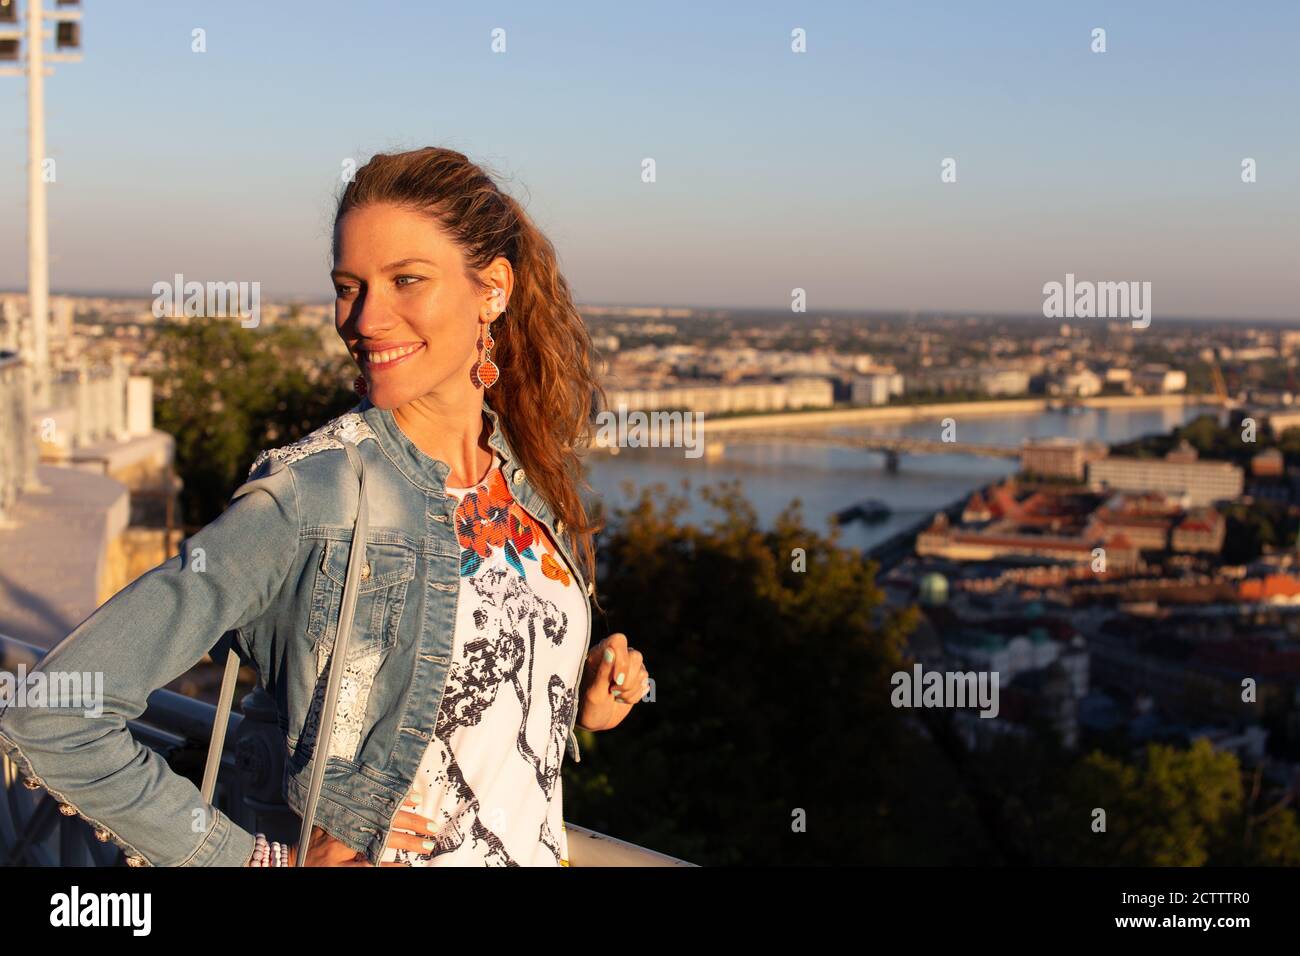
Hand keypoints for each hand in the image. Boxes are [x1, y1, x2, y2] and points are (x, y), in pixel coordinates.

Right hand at [285, 793, 437, 866]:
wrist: (291, 861)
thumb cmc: (313, 838)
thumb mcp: (328, 817)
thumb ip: (348, 806)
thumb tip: (379, 792)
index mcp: (342, 815)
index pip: (374, 803)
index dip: (396, 801)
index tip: (417, 797)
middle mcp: (344, 832)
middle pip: (383, 824)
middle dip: (410, 824)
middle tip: (432, 826)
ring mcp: (343, 854)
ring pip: (381, 846)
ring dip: (406, 845)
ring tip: (427, 845)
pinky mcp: (342, 871)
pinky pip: (371, 869)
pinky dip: (389, 868)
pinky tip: (406, 868)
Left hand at [576, 632, 648, 732]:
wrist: (595, 721)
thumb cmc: (588, 706)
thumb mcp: (593, 693)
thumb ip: (602, 672)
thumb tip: (610, 650)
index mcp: (599, 653)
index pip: (618, 641)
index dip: (622, 660)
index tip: (615, 680)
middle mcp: (615, 656)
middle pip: (636, 656)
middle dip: (628, 679)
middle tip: (614, 692)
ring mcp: (627, 667)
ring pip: (642, 671)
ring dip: (630, 690)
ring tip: (615, 696)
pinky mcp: (636, 679)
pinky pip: (645, 683)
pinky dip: (635, 695)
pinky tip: (622, 699)